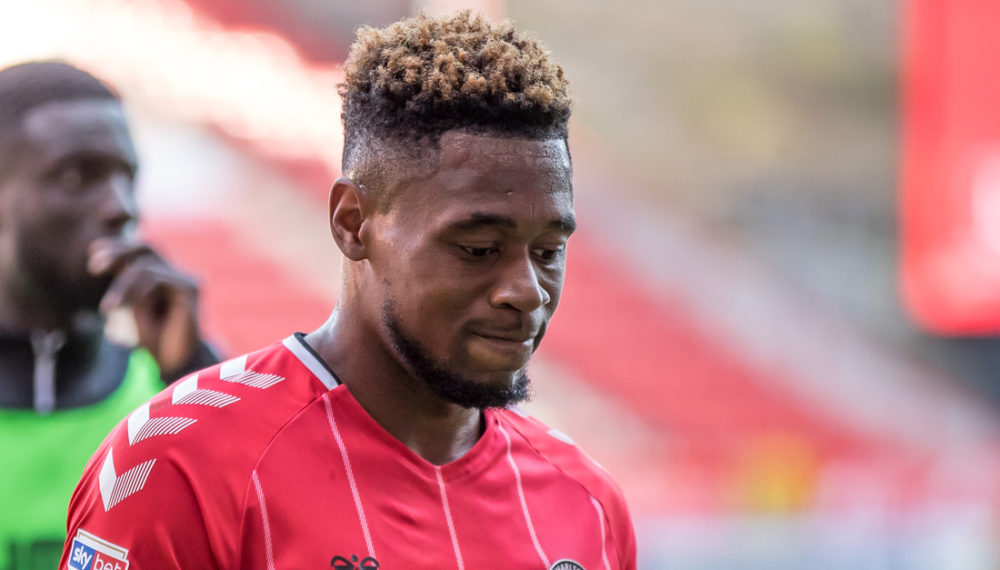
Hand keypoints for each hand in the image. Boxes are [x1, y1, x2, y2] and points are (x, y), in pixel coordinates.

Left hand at [88, 237, 202, 377]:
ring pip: (144, 266)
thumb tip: (102, 255)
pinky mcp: (190, 288)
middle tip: (94, 268)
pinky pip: (156, 278)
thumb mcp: (131, 306)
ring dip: (121, 286)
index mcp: (163, 276)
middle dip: (118, 252)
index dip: (117, 247)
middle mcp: (176, 274)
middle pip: (146, 248)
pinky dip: (134, 292)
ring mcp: (185, 280)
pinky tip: (123, 310)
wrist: (175, 364)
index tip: (93, 254)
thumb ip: (124, 282)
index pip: (141, 250)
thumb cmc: (153, 339)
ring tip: (107, 309)